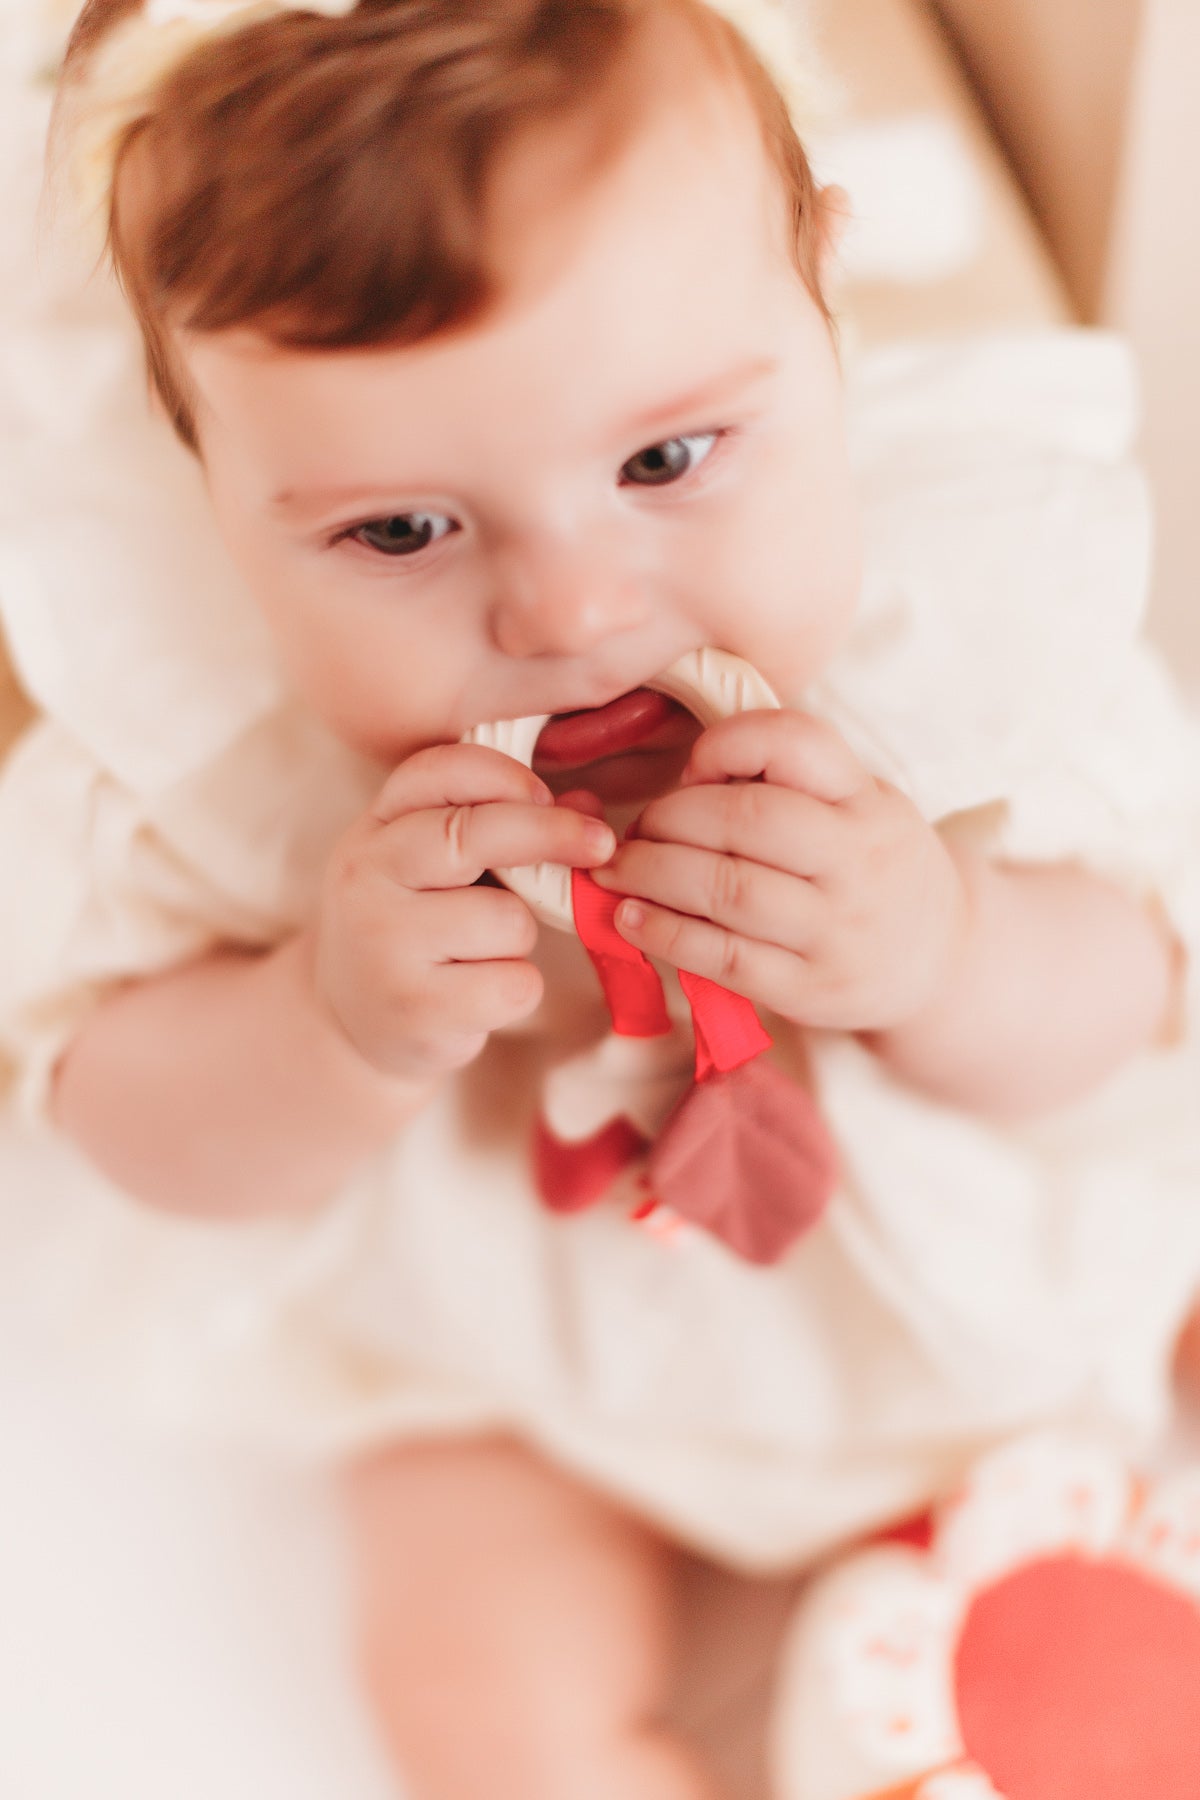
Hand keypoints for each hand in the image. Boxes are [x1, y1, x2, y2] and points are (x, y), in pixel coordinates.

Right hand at [312, 744, 614, 1080]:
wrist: (350, 1022)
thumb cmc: (414, 926)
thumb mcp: (437, 867)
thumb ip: (503, 828)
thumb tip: (588, 813)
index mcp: (375, 829)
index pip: (440, 773)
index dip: (506, 777)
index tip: (549, 796)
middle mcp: (367, 878)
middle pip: (473, 835)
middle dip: (549, 834)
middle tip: (600, 844)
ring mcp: (385, 946)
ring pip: (508, 920)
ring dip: (519, 936)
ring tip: (481, 953)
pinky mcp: (416, 1010)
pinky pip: (514, 984)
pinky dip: (516, 988)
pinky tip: (478, 995)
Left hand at [592, 710, 969, 1032]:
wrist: (943, 960)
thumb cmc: (873, 867)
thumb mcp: (858, 804)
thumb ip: (789, 782)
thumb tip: (683, 781)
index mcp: (866, 799)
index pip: (796, 742)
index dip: (726, 744)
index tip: (691, 769)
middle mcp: (860, 859)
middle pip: (746, 820)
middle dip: (668, 819)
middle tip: (632, 832)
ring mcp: (839, 930)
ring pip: (728, 890)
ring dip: (652, 875)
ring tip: (616, 872)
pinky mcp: (813, 989)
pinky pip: (726, 958)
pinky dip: (665, 935)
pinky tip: (631, 919)